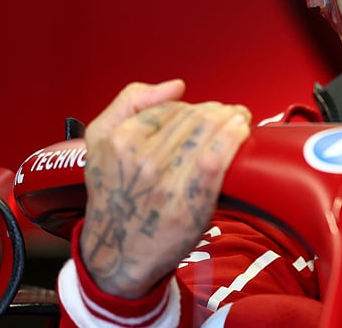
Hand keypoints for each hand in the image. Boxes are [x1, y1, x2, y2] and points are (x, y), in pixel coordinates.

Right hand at [79, 80, 251, 297]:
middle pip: (193, 117)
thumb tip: (175, 86)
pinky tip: (241, 130)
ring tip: (239, 118)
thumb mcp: (99, 144)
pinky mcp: (190, 199)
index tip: (205, 111)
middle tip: (228, 114)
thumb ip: (129, 103)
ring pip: (209, 130)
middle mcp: (141, 158)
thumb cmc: (113, 198)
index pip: (170, 108)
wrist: (117, 254)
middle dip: (215, 111)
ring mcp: (166, 180)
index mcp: (119, 140)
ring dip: (231, 118)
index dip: (192, 107)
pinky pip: (218, 155)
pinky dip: (234, 137)